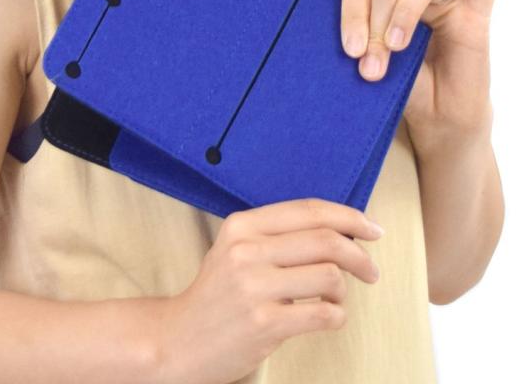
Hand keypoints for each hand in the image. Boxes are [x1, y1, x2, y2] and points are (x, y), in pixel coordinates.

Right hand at [152, 198, 382, 383]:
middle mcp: (246, 250)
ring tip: (334, 299)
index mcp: (242, 225)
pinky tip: (326, 317)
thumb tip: (340, 229)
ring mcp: (253, 286)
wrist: (178, 338)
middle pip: (326, 240)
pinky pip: (324, 314)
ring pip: (330, 276)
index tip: (372, 229)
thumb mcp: (236, 248)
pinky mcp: (264, 323)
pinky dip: (336, 316)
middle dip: (360, 255)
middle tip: (371, 271)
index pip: (309, 211)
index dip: (349, 217)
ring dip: (343, 290)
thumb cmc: (218, 293)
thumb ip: (278, 234)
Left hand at [340, 0, 499, 141]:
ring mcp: (444, 3)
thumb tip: (347, 43)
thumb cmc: (401, 90)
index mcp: (379, 5)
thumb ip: (362, 49)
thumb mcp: (374, 69)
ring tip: (397, 46)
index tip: (350, 51)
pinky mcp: (476, 14)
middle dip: (375, 29)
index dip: (351, 14)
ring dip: (405, 11)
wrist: (436, 117)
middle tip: (372, 68)